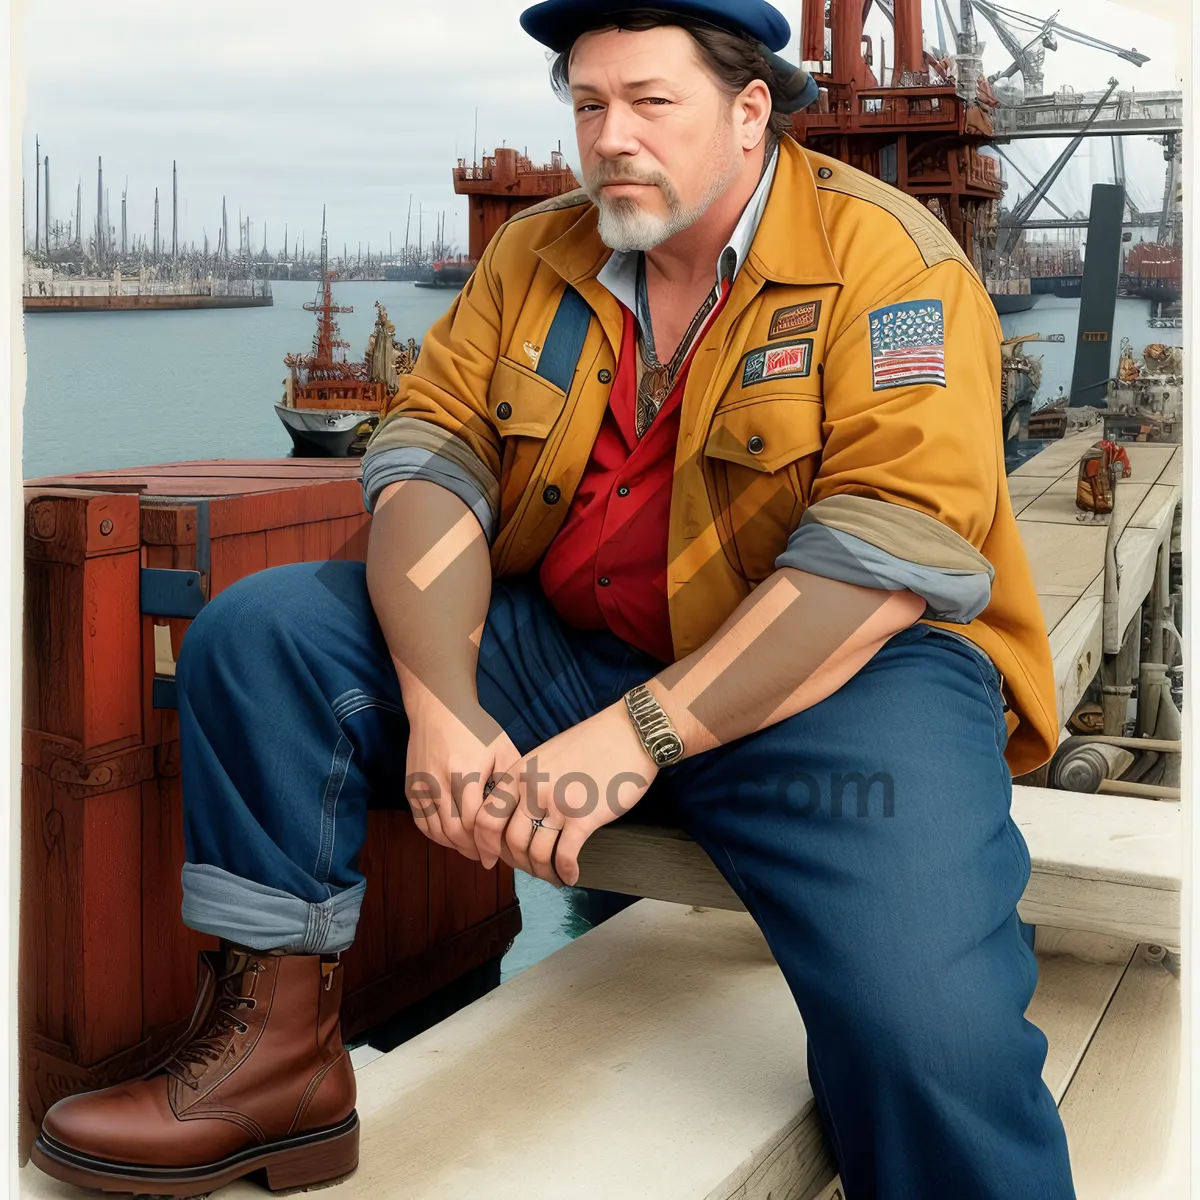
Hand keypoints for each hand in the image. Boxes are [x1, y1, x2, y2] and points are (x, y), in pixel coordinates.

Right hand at [404, 702, 521, 862]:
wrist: (438, 707)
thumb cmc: (476, 727)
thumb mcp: (503, 748)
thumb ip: (510, 781)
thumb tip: (518, 815)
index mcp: (466, 775)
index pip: (475, 824)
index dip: (486, 845)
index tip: (496, 857)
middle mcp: (440, 784)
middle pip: (455, 833)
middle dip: (472, 850)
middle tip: (486, 858)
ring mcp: (422, 787)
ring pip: (436, 831)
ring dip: (454, 846)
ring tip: (471, 850)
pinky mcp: (411, 787)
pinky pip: (421, 822)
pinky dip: (435, 835)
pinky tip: (450, 838)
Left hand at [472, 701, 658, 885]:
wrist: (629, 733)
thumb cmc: (594, 742)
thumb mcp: (547, 754)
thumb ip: (529, 781)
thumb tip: (521, 815)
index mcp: (520, 772)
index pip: (486, 817)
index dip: (484, 844)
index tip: (490, 858)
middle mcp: (533, 789)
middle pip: (510, 841)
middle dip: (518, 863)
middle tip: (529, 869)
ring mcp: (557, 804)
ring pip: (536, 853)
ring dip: (542, 871)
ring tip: (552, 875)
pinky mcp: (583, 818)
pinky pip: (564, 856)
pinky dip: (565, 872)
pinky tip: (571, 876)